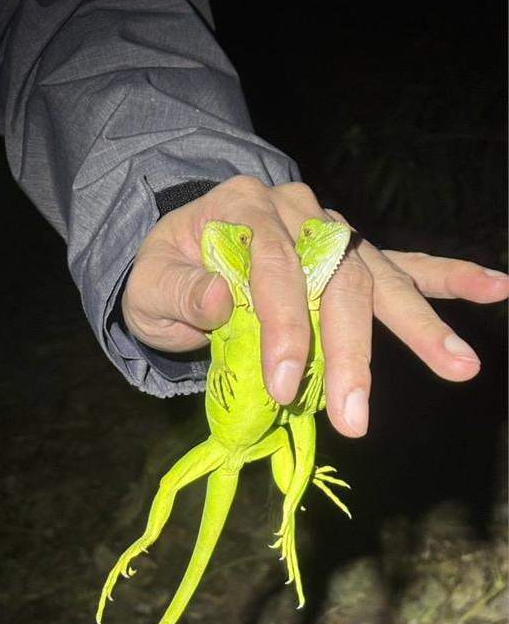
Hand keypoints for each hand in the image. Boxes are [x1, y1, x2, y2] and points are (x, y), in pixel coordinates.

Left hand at [122, 176, 508, 438]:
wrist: (180, 250)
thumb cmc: (166, 271)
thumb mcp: (149, 282)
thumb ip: (179, 290)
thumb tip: (221, 300)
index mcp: (243, 209)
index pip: (274, 266)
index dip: (283, 326)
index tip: (283, 386)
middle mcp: (297, 211)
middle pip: (335, 277)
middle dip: (347, 349)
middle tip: (354, 414)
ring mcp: (331, 229)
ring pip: (378, 277)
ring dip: (419, 325)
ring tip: (460, 366)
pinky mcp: (351, 253)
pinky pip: (404, 263)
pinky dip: (449, 277)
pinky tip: (496, 287)